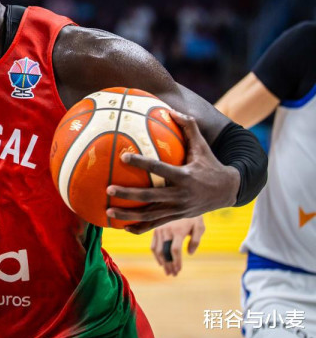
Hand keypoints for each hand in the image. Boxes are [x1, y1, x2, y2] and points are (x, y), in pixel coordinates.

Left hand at [105, 110, 238, 233]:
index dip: (141, 163)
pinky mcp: (177, 218)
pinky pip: (155, 225)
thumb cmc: (211, 164)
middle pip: (150, 197)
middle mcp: (181, 195)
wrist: (229, 191)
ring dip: (128, 215)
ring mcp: (178, 209)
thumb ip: (188, 127)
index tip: (123, 157)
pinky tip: (121, 226)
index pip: (159, 169)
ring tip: (108, 211)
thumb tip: (171, 109)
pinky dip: (139, 228)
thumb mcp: (202, 146)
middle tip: (108, 189)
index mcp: (185, 176)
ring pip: (150, 216)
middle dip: (128, 194)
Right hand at [150, 216, 204, 275]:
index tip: (179, 270)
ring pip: (157, 250)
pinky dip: (156, 255)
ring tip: (167, 271)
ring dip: (162, 262)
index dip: (177, 261)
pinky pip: (153, 245)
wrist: (182, 202)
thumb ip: (196, 241)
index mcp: (178, 230)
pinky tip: (161, 262)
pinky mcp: (155, 229)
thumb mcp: (199, 227)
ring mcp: (159, 229)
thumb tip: (189, 253)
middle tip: (173, 274)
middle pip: (165, 252)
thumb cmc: (193, 216)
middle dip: (169, 265)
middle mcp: (166, 230)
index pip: (175, 250)